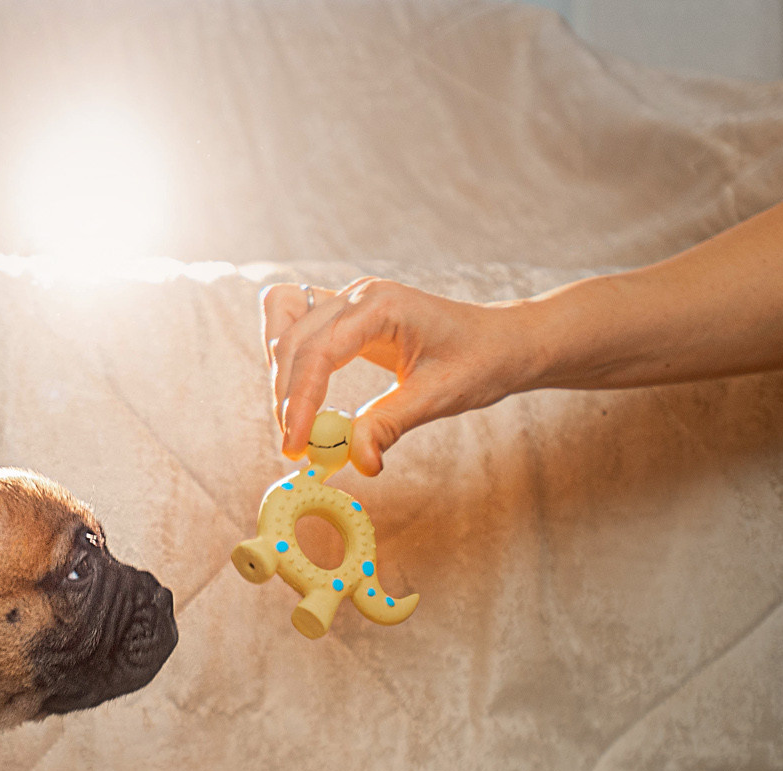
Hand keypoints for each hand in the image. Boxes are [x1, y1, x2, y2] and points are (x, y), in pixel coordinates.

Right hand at [261, 278, 539, 474]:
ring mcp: (348, 299)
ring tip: (295, 420)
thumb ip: (390, 425)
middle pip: (292, 342)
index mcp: (381, 306)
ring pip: (284, 326)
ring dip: (280, 374)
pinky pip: (294, 323)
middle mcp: (357, 295)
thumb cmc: (480, 360)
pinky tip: (298, 392)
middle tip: (297, 447)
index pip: (319, 353)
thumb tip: (358, 463)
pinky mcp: (344, 313)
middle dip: (287, 398)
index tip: (296, 447)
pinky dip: (286, 357)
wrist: (502, 341)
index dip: (300, 403)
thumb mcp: (438, 397)